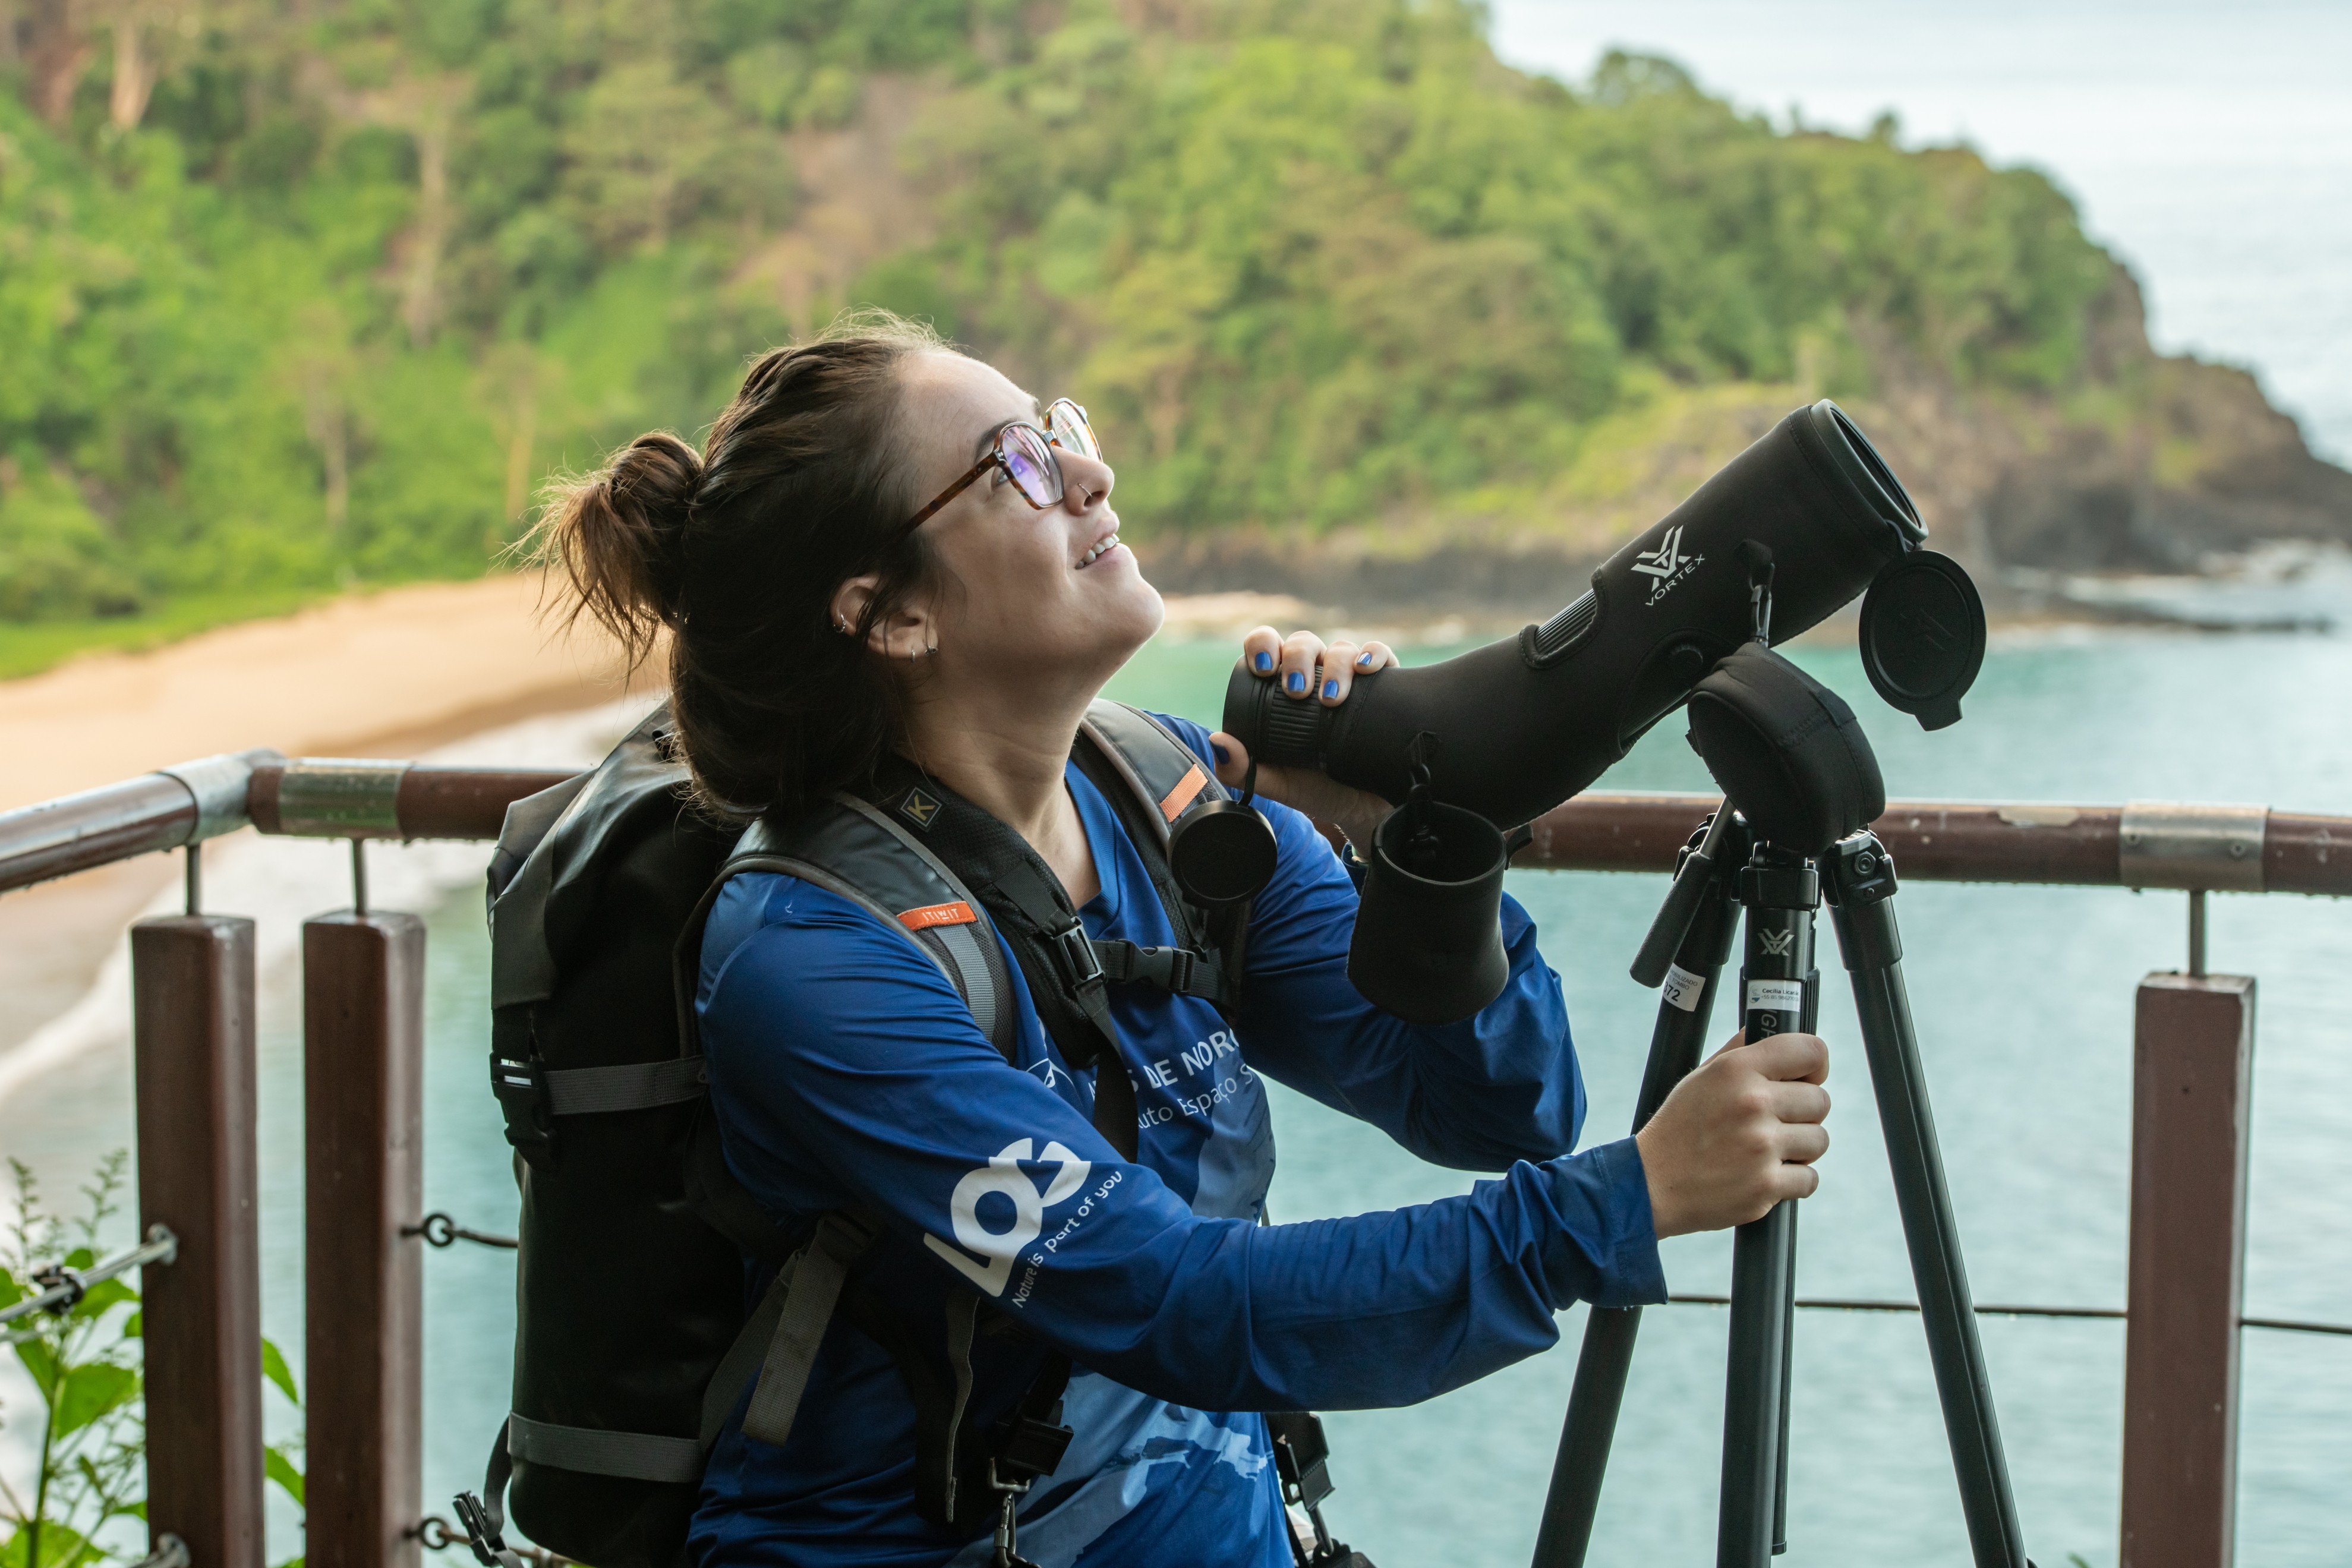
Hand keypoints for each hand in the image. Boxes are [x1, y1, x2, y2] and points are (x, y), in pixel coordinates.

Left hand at [1207, 625, 1399, 851]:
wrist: (1365, 809)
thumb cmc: (1317, 790)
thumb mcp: (1277, 784)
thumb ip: (1243, 771)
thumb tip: (1218, 743)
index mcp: (1282, 690)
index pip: (1268, 648)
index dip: (1262, 646)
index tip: (1263, 670)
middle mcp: (1316, 677)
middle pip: (1303, 643)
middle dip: (1297, 658)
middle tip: (1297, 691)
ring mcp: (1350, 679)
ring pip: (1341, 647)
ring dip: (1335, 665)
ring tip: (1332, 698)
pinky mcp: (1385, 686)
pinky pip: (1380, 657)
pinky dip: (1373, 655)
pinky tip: (1366, 669)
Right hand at [1634, 1031, 1829, 1238]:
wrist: (1652, 1184)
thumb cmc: (1679, 1128)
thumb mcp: (1702, 1077)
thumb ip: (1740, 1051)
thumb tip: (1773, 1027)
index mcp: (1737, 1069)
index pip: (1811, 1051)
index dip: (1815, 1065)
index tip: (1807, 1078)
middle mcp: (1752, 1103)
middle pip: (1820, 1101)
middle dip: (1803, 1113)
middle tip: (1776, 1121)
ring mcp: (1761, 1146)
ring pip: (1819, 1140)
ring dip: (1800, 1148)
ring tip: (1768, 1150)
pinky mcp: (1766, 1185)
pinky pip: (1810, 1179)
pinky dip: (1793, 1181)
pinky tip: (1766, 1174)